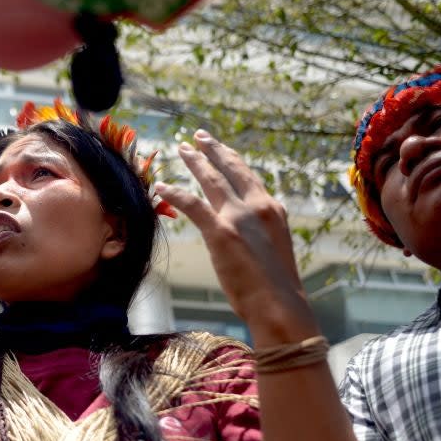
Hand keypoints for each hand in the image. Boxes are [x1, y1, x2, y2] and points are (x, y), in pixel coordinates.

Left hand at [156, 130, 318, 346]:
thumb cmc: (276, 285)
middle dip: (212, 150)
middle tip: (198, 137)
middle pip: (230, 169)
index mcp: (271, 208)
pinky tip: (162, 186)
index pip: (248, 176)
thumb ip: (264, 228)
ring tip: (180, 149)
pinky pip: (192, 204)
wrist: (278, 304)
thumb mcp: (275, 246)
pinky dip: (175, 192)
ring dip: (194, 162)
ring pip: (211, 180)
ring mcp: (238, 216)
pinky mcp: (220, 231)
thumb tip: (259, 219)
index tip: (220, 148)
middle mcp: (256, 205)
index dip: (231, 159)